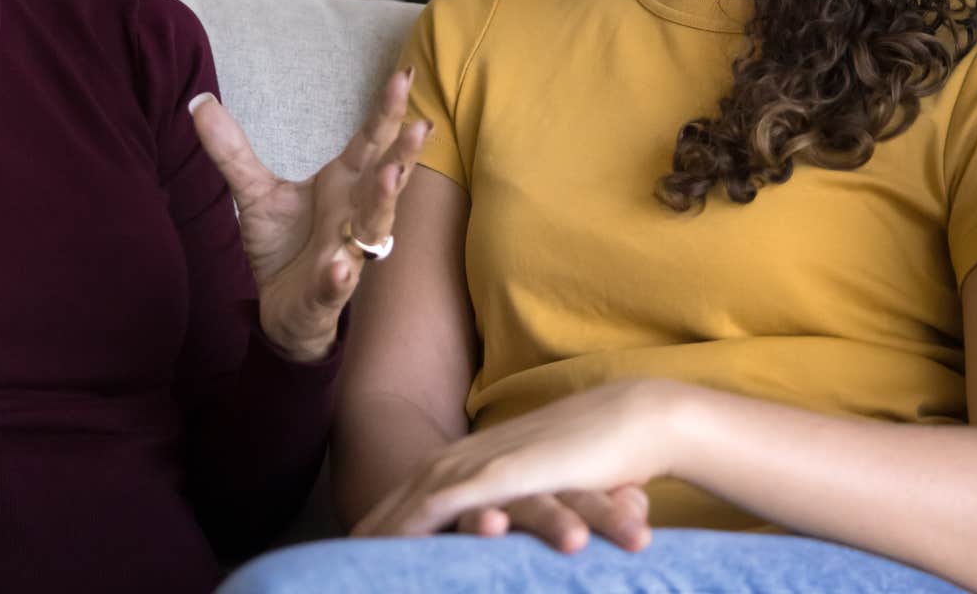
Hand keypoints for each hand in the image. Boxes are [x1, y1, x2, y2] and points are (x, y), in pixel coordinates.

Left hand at [190, 68, 430, 361]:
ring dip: (383, 203)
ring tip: (390, 177)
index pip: (370, 143)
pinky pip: (336, 284)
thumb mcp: (254, 193)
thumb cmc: (285, 245)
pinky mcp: (327, 293)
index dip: (386, 112)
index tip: (405, 76)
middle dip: (402, 154)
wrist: (280, 308)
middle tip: (420, 125)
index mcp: (344, 185)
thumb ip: (232, 150)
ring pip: (372, 229)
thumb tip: (200, 102)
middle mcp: (354, 216)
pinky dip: (339, 276)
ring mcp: (347, 254)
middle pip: (384, 180)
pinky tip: (341, 267)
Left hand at [353, 379, 688, 544]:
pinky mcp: (506, 472)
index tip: (357, 546)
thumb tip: (512, 528)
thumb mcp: (553, 486)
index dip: (387, 518)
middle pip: (404, 492)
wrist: (639, 417)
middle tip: (337, 559)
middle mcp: (474, 453)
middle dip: (371, 526)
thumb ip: (527, 505)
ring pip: (417, 497)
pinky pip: (449, 502)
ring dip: (383, 528)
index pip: (418, 489)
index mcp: (481, 455)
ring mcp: (487, 460)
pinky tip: (394, 545)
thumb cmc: (602, 457)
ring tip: (353, 557)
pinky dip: (416, 523)